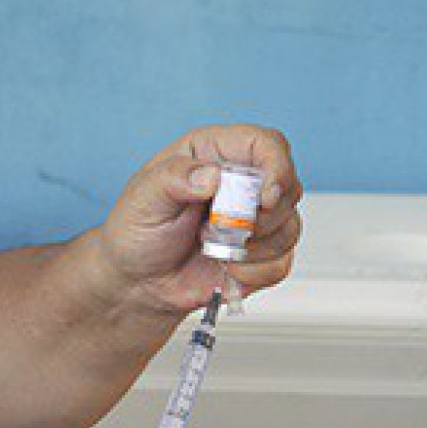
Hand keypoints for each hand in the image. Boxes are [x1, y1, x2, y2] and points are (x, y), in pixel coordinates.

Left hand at [93, 125, 304, 314]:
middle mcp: (241, 183)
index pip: (267, 144)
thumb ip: (174, 178)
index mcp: (215, 154)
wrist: (137, 283)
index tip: (264, 197)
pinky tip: (224, 266)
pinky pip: (281, 262)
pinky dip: (252, 271)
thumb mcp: (143, 197)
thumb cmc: (137, 232)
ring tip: (211, 246)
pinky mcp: (261, 255)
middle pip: (287, 187)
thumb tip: (212, 176)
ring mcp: (256, 220)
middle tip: (214, 227)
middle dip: (257, 217)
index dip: (276, 166)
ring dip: (251, 246)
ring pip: (289, 227)